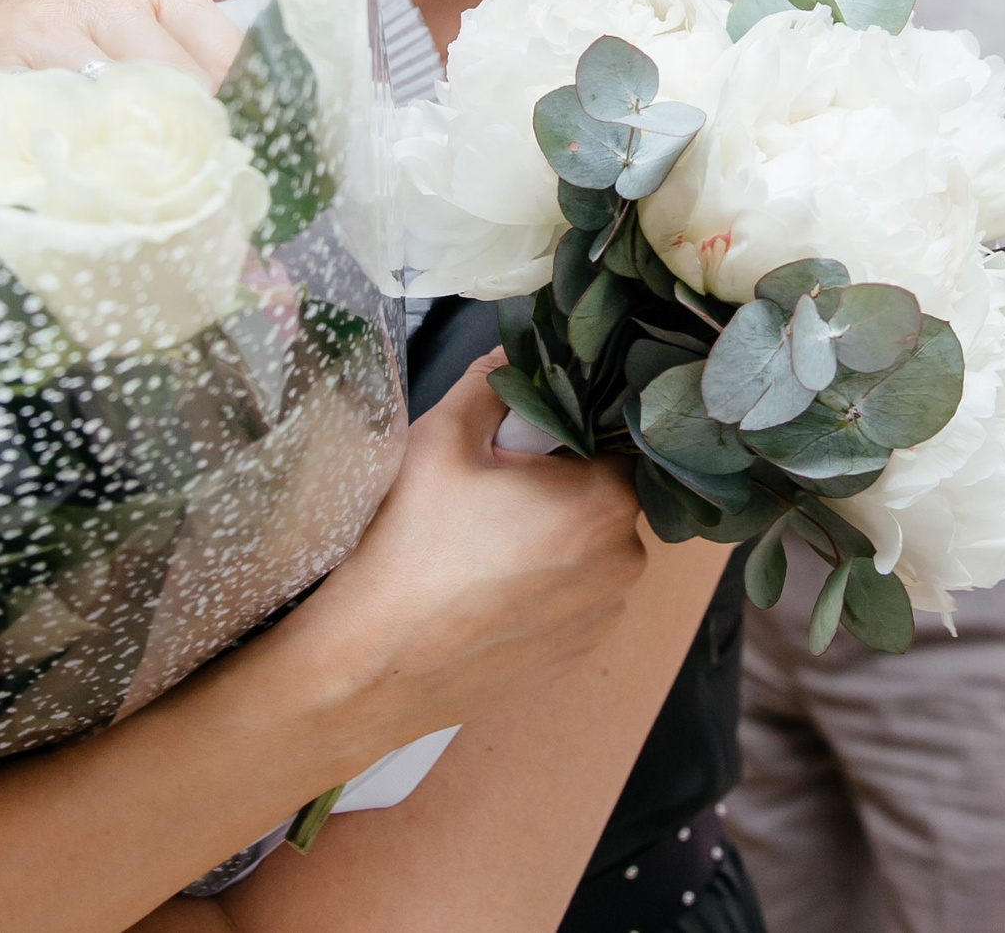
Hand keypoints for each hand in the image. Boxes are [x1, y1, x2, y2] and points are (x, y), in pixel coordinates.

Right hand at [284, 355, 647, 735]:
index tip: (519, 441)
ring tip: (479, 547)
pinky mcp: (579, 654)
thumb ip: (490, 381)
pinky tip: (484, 590)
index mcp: (603, 499)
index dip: (564, 435)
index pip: (610, 442)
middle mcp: (625, 560)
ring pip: (588, 552)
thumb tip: (517, 346)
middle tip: (487, 492)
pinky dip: (542, 589)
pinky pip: (573, 601)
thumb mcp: (439, 439)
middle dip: (555, 488)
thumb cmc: (411, 542)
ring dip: (551, 541)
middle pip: (601, 499)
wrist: (378, 659)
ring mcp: (605, 615)